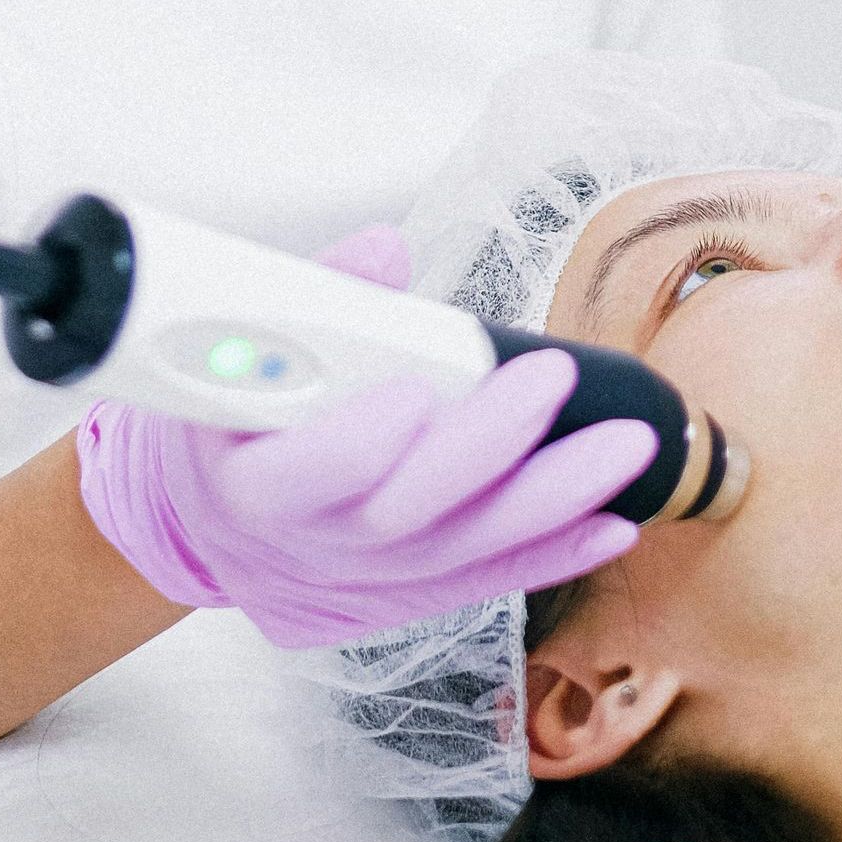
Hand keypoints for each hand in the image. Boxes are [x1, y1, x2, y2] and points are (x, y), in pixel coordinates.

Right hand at [75, 225, 656, 647]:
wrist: (217, 524)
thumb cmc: (229, 425)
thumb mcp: (229, 354)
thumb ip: (307, 298)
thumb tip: (383, 250)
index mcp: (251, 483)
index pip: (305, 475)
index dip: (359, 443)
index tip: (412, 390)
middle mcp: (316, 543)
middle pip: (406, 511)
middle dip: (487, 446)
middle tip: (550, 381)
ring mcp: (371, 578)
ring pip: (467, 549)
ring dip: (554, 499)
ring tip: (623, 449)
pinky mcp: (415, 590)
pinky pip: (493, 577)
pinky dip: (556, 551)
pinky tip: (615, 523)